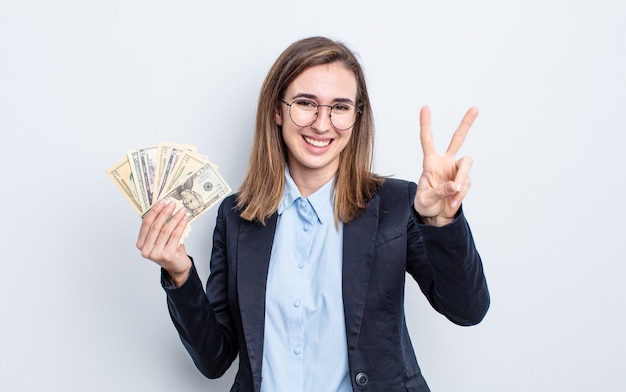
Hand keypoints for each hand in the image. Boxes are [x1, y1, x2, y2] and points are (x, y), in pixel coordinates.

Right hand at [136, 199, 191, 285]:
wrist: (177, 266)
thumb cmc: (168, 250)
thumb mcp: (160, 238)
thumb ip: (159, 226)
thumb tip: (166, 207)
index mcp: (140, 244)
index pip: (146, 224)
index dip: (154, 211)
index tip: (162, 201)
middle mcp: (146, 250)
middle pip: (155, 226)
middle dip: (165, 213)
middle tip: (172, 203)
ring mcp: (155, 254)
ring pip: (166, 231)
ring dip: (175, 218)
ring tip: (181, 210)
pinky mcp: (167, 255)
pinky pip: (175, 236)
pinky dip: (180, 226)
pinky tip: (184, 219)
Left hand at [414, 106, 477, 225]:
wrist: (436, 216)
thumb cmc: (425, 205)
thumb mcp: (425, 199)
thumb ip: (438, 191)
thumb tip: (454, 185)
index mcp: (430, 162)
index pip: (427, 140)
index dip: (426, 124)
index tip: (425, 107)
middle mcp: (445, 162)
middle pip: (458, 139)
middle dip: (466, 124)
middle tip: (475, 108)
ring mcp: (456, 170)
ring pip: (467, 164)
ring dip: (462, 179)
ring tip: (453, 194)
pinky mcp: (464, 180)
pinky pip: (466, 184)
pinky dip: (460, 195)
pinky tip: (452, 202)